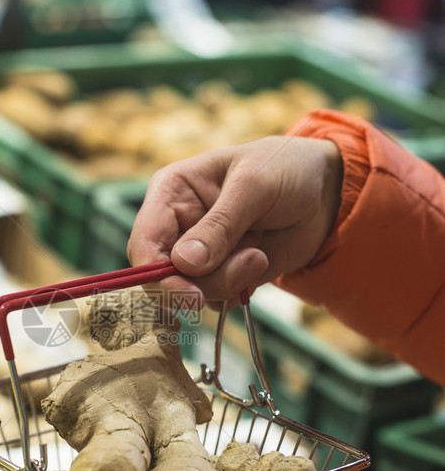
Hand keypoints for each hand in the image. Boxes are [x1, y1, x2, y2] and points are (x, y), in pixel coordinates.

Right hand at [127, 134, 342, 308]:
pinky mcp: (222, 275)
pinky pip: (217, 301)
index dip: (158, 274)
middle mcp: (177, 227)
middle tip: (251, 261)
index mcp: (170, 193)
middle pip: (165, 277)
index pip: (144, 243)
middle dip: (206, 280)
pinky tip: (260, 261)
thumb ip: (219, 225)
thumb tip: (183, 264)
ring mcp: (199, 255)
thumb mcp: (253, 186)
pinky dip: (240, 290)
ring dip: (230, 282)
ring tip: (259, 252)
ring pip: (193, 292)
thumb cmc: (284, 169)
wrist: (325, 191)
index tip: (191, 294)